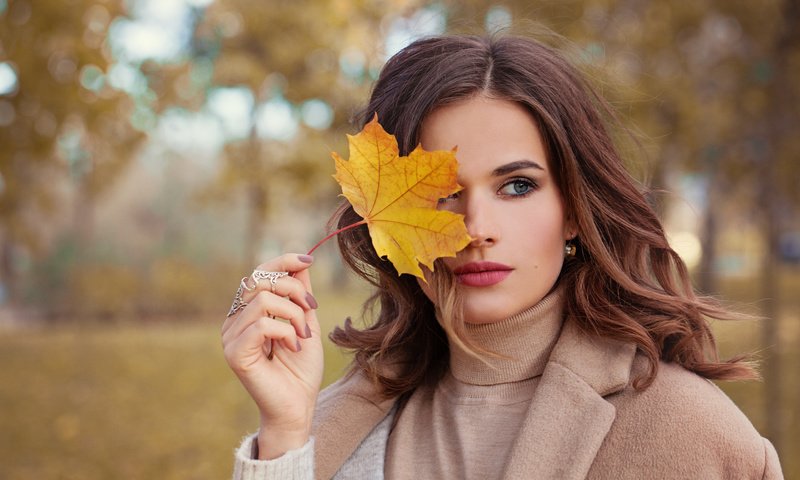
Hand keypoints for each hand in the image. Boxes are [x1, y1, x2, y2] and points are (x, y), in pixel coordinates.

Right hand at [221, 253, 323, 458]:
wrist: (298, 405)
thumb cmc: (301, 368)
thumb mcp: (306, 320)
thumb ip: (300, 292)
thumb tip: (301, 260)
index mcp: (248, 311)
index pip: (259, 272)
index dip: (283, 261)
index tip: (308, 260)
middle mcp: (234, 320)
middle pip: (261, 280)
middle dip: (295, 291)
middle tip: (310, 313)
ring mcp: (230, 336)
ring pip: (264, 300)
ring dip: (294, 315)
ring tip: (302, 335)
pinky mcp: (234, 353)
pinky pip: (262, 325)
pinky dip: (285, 332)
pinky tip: (293, 346)